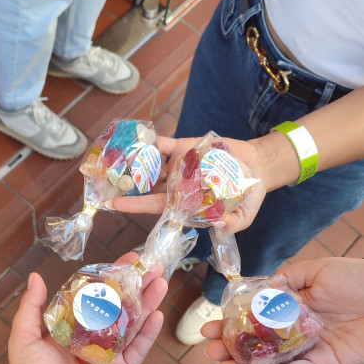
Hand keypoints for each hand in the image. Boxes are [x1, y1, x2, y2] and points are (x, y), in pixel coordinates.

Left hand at [8, 254, 166, 363]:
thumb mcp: (23, 338)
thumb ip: (31, 307)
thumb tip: (36, 277)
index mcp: (69, 329)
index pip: (93, 296)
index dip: (110, 278)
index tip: (126, 261)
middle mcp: (91, 339)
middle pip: (118, 307)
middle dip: (135, 286)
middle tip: (152, 266)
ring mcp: (108, 356)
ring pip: (132, 324)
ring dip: (147, 303)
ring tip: (161, 282)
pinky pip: (137, 349)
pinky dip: (148, 332)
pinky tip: (157, 314)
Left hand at [111, 135, 267, 232]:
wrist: (258, 167)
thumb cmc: (247, 196)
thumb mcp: (243, 217)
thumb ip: (232, 224)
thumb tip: (219, 225)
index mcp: (185, 203)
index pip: (155, 206)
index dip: (135, 205)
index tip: (115, 204)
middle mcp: (177, 185)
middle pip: (147, 185)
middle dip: (127, 184)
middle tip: (106, 181)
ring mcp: (179, 165)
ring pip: (152, 164)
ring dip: (134, 162)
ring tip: (114, 160)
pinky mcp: (186, 147)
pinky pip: (165, 144)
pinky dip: (151, 141)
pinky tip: (137, 138)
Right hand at [202, 257, 363, 363]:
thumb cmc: (360, 281)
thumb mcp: (319, 270)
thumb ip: (289, 279)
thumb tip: (261, 289)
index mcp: (295, 307)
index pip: (255, 318)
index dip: (231, 323)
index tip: (208, 327)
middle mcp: (297, 331)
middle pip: (258, 344)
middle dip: (231, 348)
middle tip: (209, 350)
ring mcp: (308, 351)